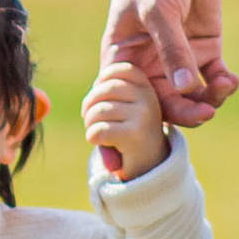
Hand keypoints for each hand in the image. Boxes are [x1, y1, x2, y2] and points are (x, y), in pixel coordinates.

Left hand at [79, 59, 169, 184]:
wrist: (149, 169)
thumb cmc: (130, 133)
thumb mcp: (125, 106)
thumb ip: (112, 91)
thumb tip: (97, 85)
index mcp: (146, 87)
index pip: (117, 70)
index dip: (100, 82)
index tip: (100, 100)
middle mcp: (148, 99)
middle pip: (104, 90)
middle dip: (89, 105)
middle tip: (92, 120)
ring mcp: (143, 117)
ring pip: (99, 111)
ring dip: (90, 124)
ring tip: (99, 133)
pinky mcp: (134, 136)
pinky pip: (98, 130)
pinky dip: (92, 137)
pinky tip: (102, 144)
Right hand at [102, 0, 238, 133]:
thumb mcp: (157, 10)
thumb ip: (171, 48)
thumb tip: (184, 88)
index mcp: (123, 61)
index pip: (122, 104)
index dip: (122, 132)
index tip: (125, 160)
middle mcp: (149, 68)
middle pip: (164, 106)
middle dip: (185, 114)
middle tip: (205, 113)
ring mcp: (178, 62)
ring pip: (192, 97)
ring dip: (208, 100)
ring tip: (224, 88)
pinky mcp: (204, 52)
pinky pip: (213, 80)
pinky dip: (223, 85)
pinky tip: (230, 80)